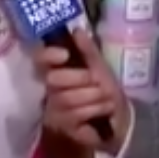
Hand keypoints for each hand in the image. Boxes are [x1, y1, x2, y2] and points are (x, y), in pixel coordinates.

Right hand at [31, 27, 129, 152]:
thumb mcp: (100, 68)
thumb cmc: (105, 91)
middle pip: (54, 79)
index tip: (65, 55)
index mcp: (57, 70)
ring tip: (107, 98)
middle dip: (81, 78)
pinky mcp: (62, 127)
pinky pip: (75, 115)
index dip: (48, 55)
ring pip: (67, 98)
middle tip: (98, 81)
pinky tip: (104, 110)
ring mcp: (54, 109)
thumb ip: (88, 50)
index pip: (40, 58)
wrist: (118, 121)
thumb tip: (77, 30)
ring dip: (93, 96)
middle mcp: (50, 89)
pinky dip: (95, 109)